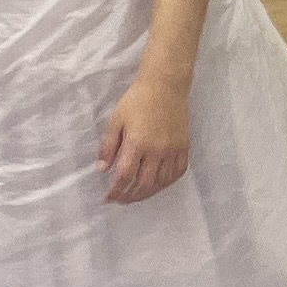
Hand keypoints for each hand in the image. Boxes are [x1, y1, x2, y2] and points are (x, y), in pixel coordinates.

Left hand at [98, 77, 191, 203]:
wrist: (166, 86)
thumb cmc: (137, 101)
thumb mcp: (116, 121)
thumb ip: (109, 146)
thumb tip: (102, 169)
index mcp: (137, 143)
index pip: (125, 176)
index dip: (116, 190)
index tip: (108, 197)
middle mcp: (157, 150)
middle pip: (144, 183)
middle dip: (130, 196)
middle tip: (120, 200)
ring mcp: (173, 150)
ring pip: (162, 181)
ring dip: (148, 193)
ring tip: (136, 196)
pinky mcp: (185, 147)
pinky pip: (178, 172)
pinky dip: (167, 183)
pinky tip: (157, 185)